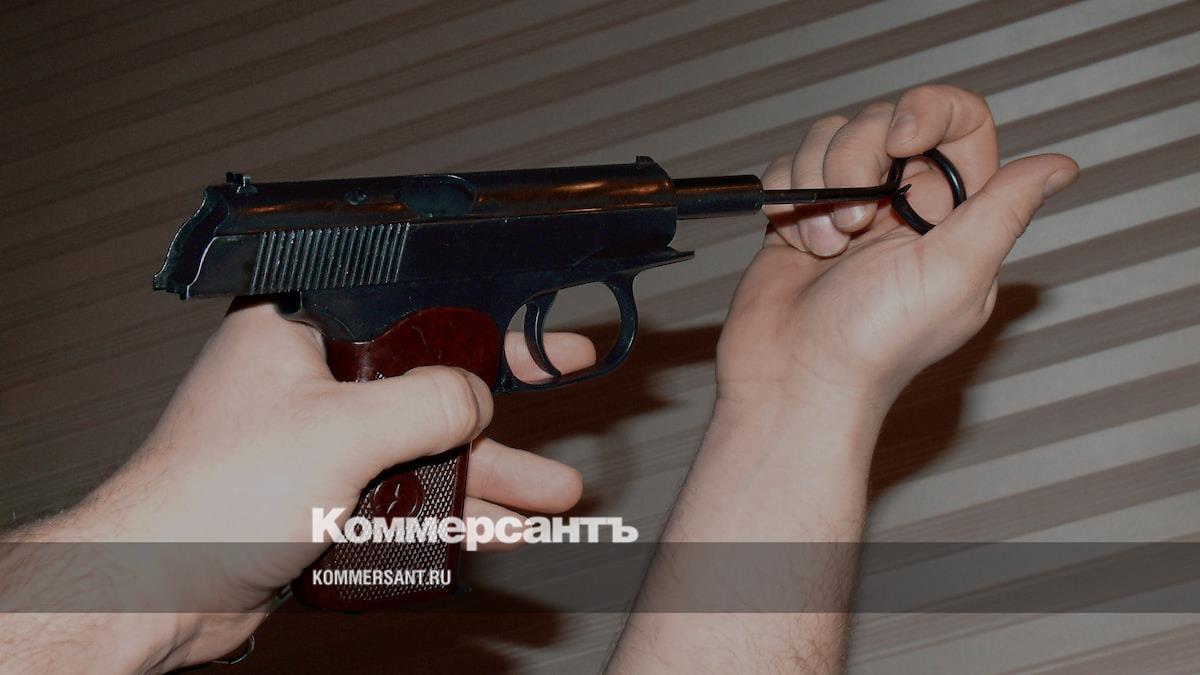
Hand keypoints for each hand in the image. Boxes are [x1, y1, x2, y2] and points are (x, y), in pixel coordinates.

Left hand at [20, 302, 593, 669]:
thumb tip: (476, 398)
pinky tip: (496, 530)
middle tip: (564, 385)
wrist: (154, 591)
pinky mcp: (321, 496)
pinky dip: (449, 513)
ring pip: (423, 447)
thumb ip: (426, 404)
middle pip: (429, 380)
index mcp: (299, 331)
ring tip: (554, 494)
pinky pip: (402, 495)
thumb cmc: (206, 498)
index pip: (410, 306)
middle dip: (502, 404)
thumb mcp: (341, 431)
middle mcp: (312, 381)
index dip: (483, 317)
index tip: (534, 329)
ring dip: (489, 473)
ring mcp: (319, 441)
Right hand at [717, 85, 1078, 409]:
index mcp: (954, 214)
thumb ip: (1006, 209)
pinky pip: (788, 168)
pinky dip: (787, 198)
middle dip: (857, 158)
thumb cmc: (876, 341)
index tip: (901, 142)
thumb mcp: (958, 272)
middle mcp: (901, 205)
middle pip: (883, 120)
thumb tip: (1060, 168)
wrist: (795, 376)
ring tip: (825, 246)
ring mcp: (846, 208)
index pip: (959, 121)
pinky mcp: (798, 217)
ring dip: (818, 184)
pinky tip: (797, 246)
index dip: (929, 112)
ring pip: (830, 137)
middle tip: (856, 222)